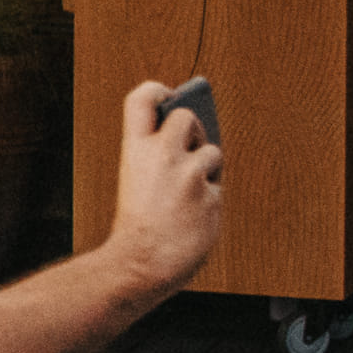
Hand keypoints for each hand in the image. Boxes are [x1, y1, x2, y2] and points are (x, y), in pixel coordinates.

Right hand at [108, 80, 224, 293]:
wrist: (141, 262)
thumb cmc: (135, 227)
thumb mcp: (134, 179)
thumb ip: (156, 156)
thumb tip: (190, 138)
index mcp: (134, 150)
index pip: (143, 100)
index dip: (156, 90)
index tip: (167, 94)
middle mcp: (163, 155)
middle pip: (187, 117)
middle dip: (193, 127)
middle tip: (187, 144)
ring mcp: (191, 175)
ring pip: (211, 152)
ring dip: (205, 167)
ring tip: (187, 189)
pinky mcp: (213, 195)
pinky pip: (218, 186)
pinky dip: (210, 196)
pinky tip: (194, 212)